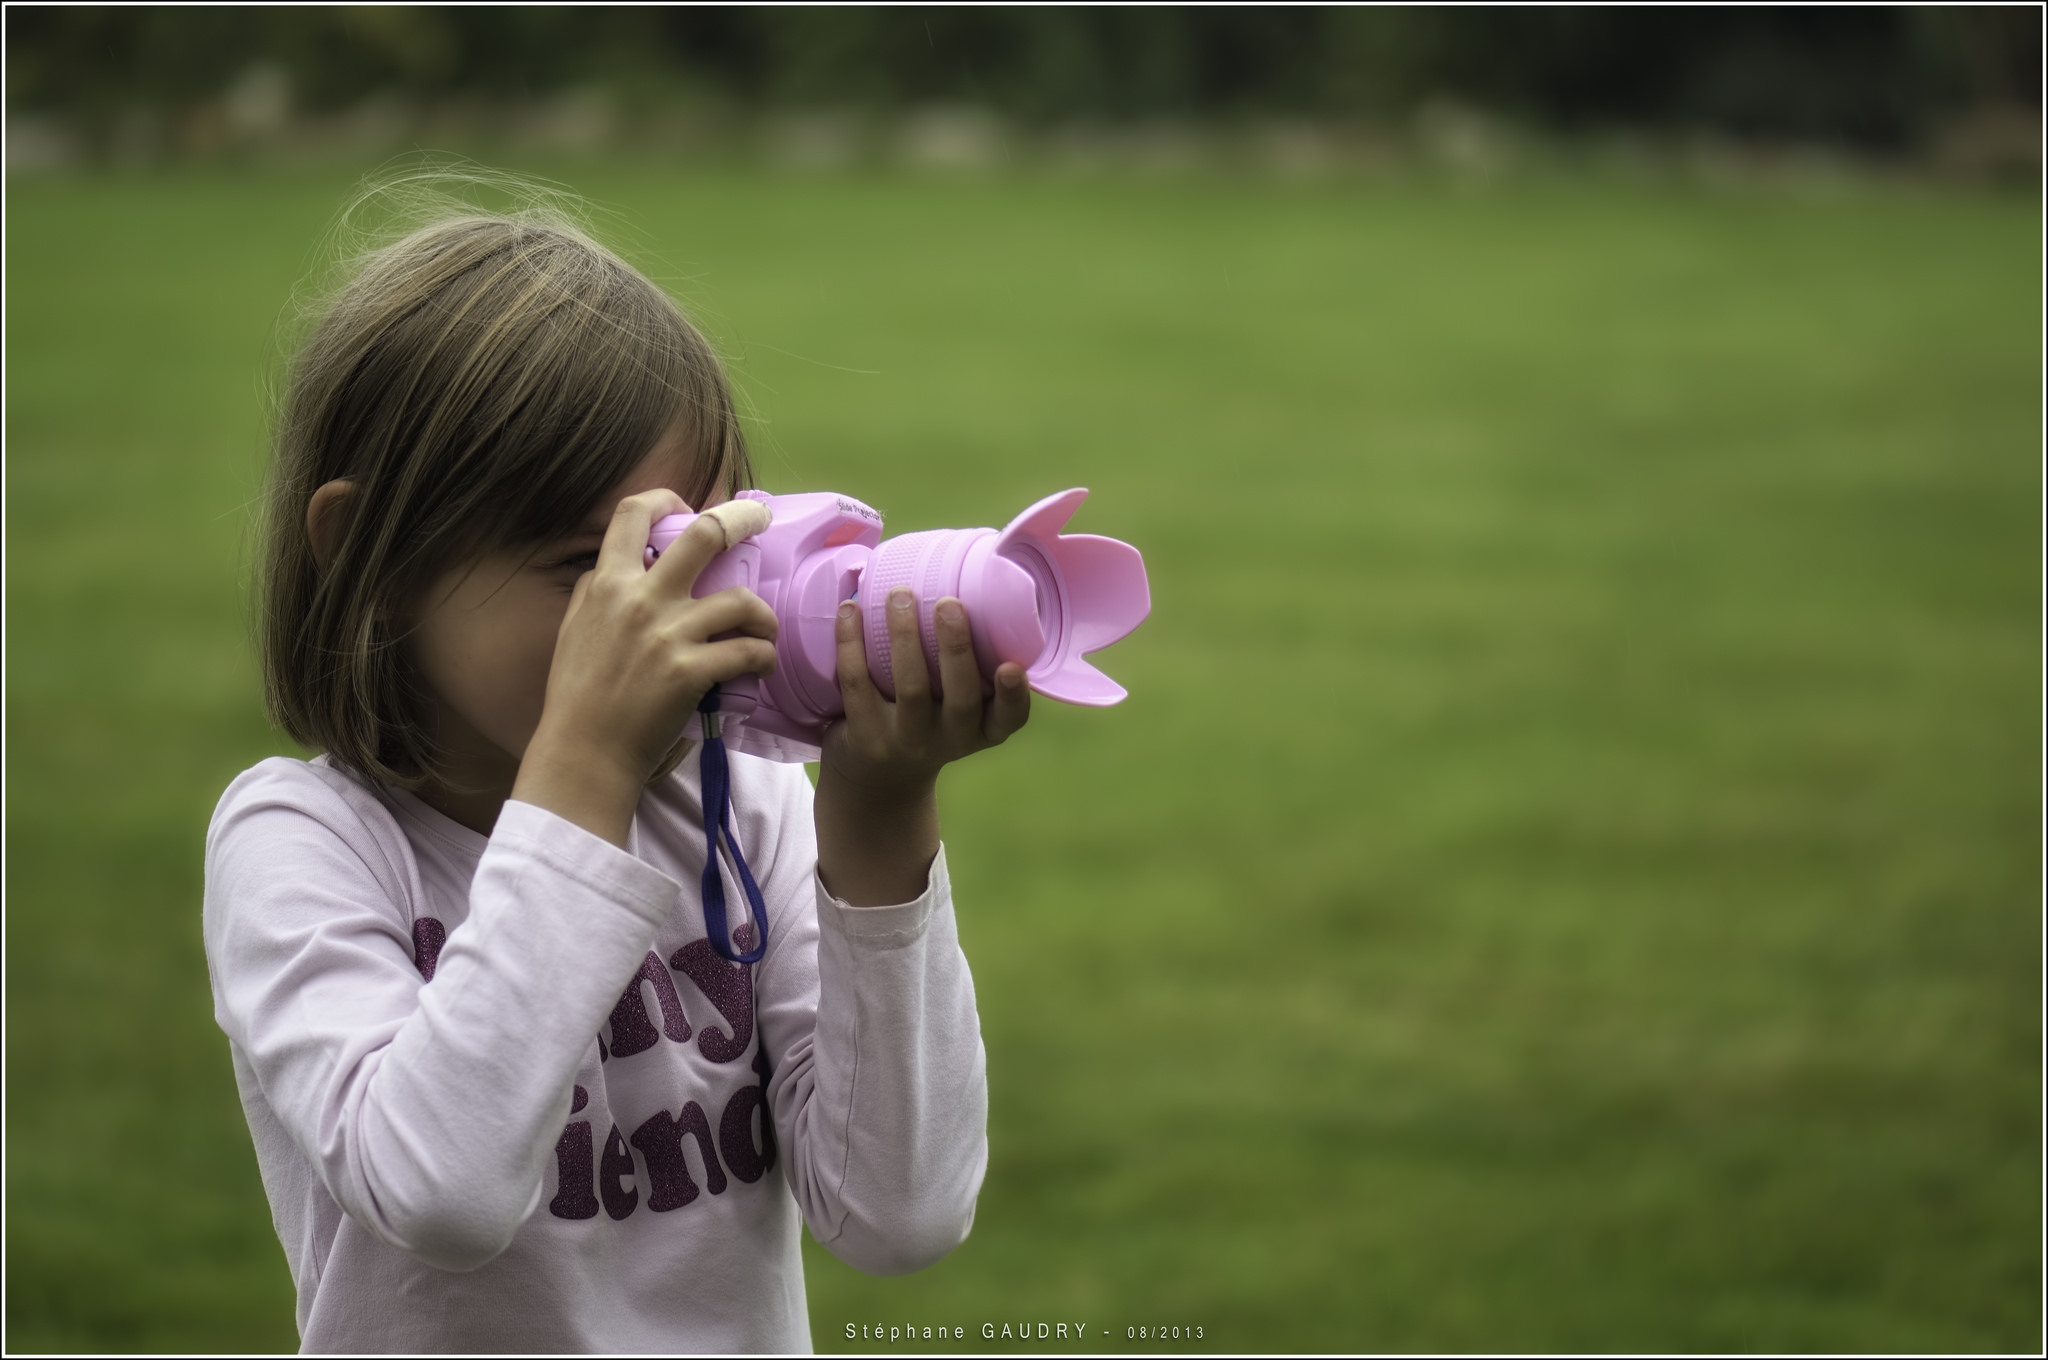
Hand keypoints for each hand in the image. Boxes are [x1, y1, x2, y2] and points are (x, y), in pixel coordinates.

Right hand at [514, 490, 777, 845]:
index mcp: (607, 584)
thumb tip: (611, 568)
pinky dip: (763, 656)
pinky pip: (748, 651)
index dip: (666, 496)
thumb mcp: (572, 629)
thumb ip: (594, 593)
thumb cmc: (576, 696)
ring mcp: (668, 634)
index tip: (689, 506)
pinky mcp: (692, 672)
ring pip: (741, 600)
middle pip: (705, 535)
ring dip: (763, 615)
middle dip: (742, 519)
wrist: (584, 753)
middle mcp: (639, 599)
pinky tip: (761, 664)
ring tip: (764, 630)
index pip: (633, 513)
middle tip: (760, 521)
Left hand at [813, 588, 1028, 904]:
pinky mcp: (864, 736)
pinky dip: (851, 643)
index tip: (1011, 665)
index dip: (1014, 694)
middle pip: (959, 698)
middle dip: (956, 648)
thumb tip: (967, 580)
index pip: (1009, 718)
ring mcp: (905, 741)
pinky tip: (849, 610)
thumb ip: (967, 668)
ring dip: (904, 636)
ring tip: (900, 595)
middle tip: (949, 603)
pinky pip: (857, 684)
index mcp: (981, 730)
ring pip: (909, 687)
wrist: (876, 782)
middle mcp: (949, 740)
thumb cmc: (927, 723)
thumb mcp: (956, 711)